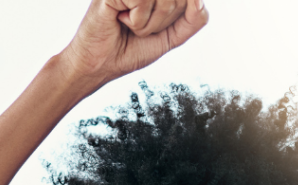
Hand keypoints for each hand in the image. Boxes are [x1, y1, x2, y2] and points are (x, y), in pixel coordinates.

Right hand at [60, 0, 208, 89]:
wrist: (100, 65)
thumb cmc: (130, 50)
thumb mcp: (170, 37)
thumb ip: (192, 20)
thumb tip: (198, 0)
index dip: (177, 17)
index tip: (156, 26)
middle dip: (162, 22)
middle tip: (140, 27)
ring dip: (148, 23)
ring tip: (129, 23)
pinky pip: (143, 0)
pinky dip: (136, 19)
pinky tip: (120, 18)